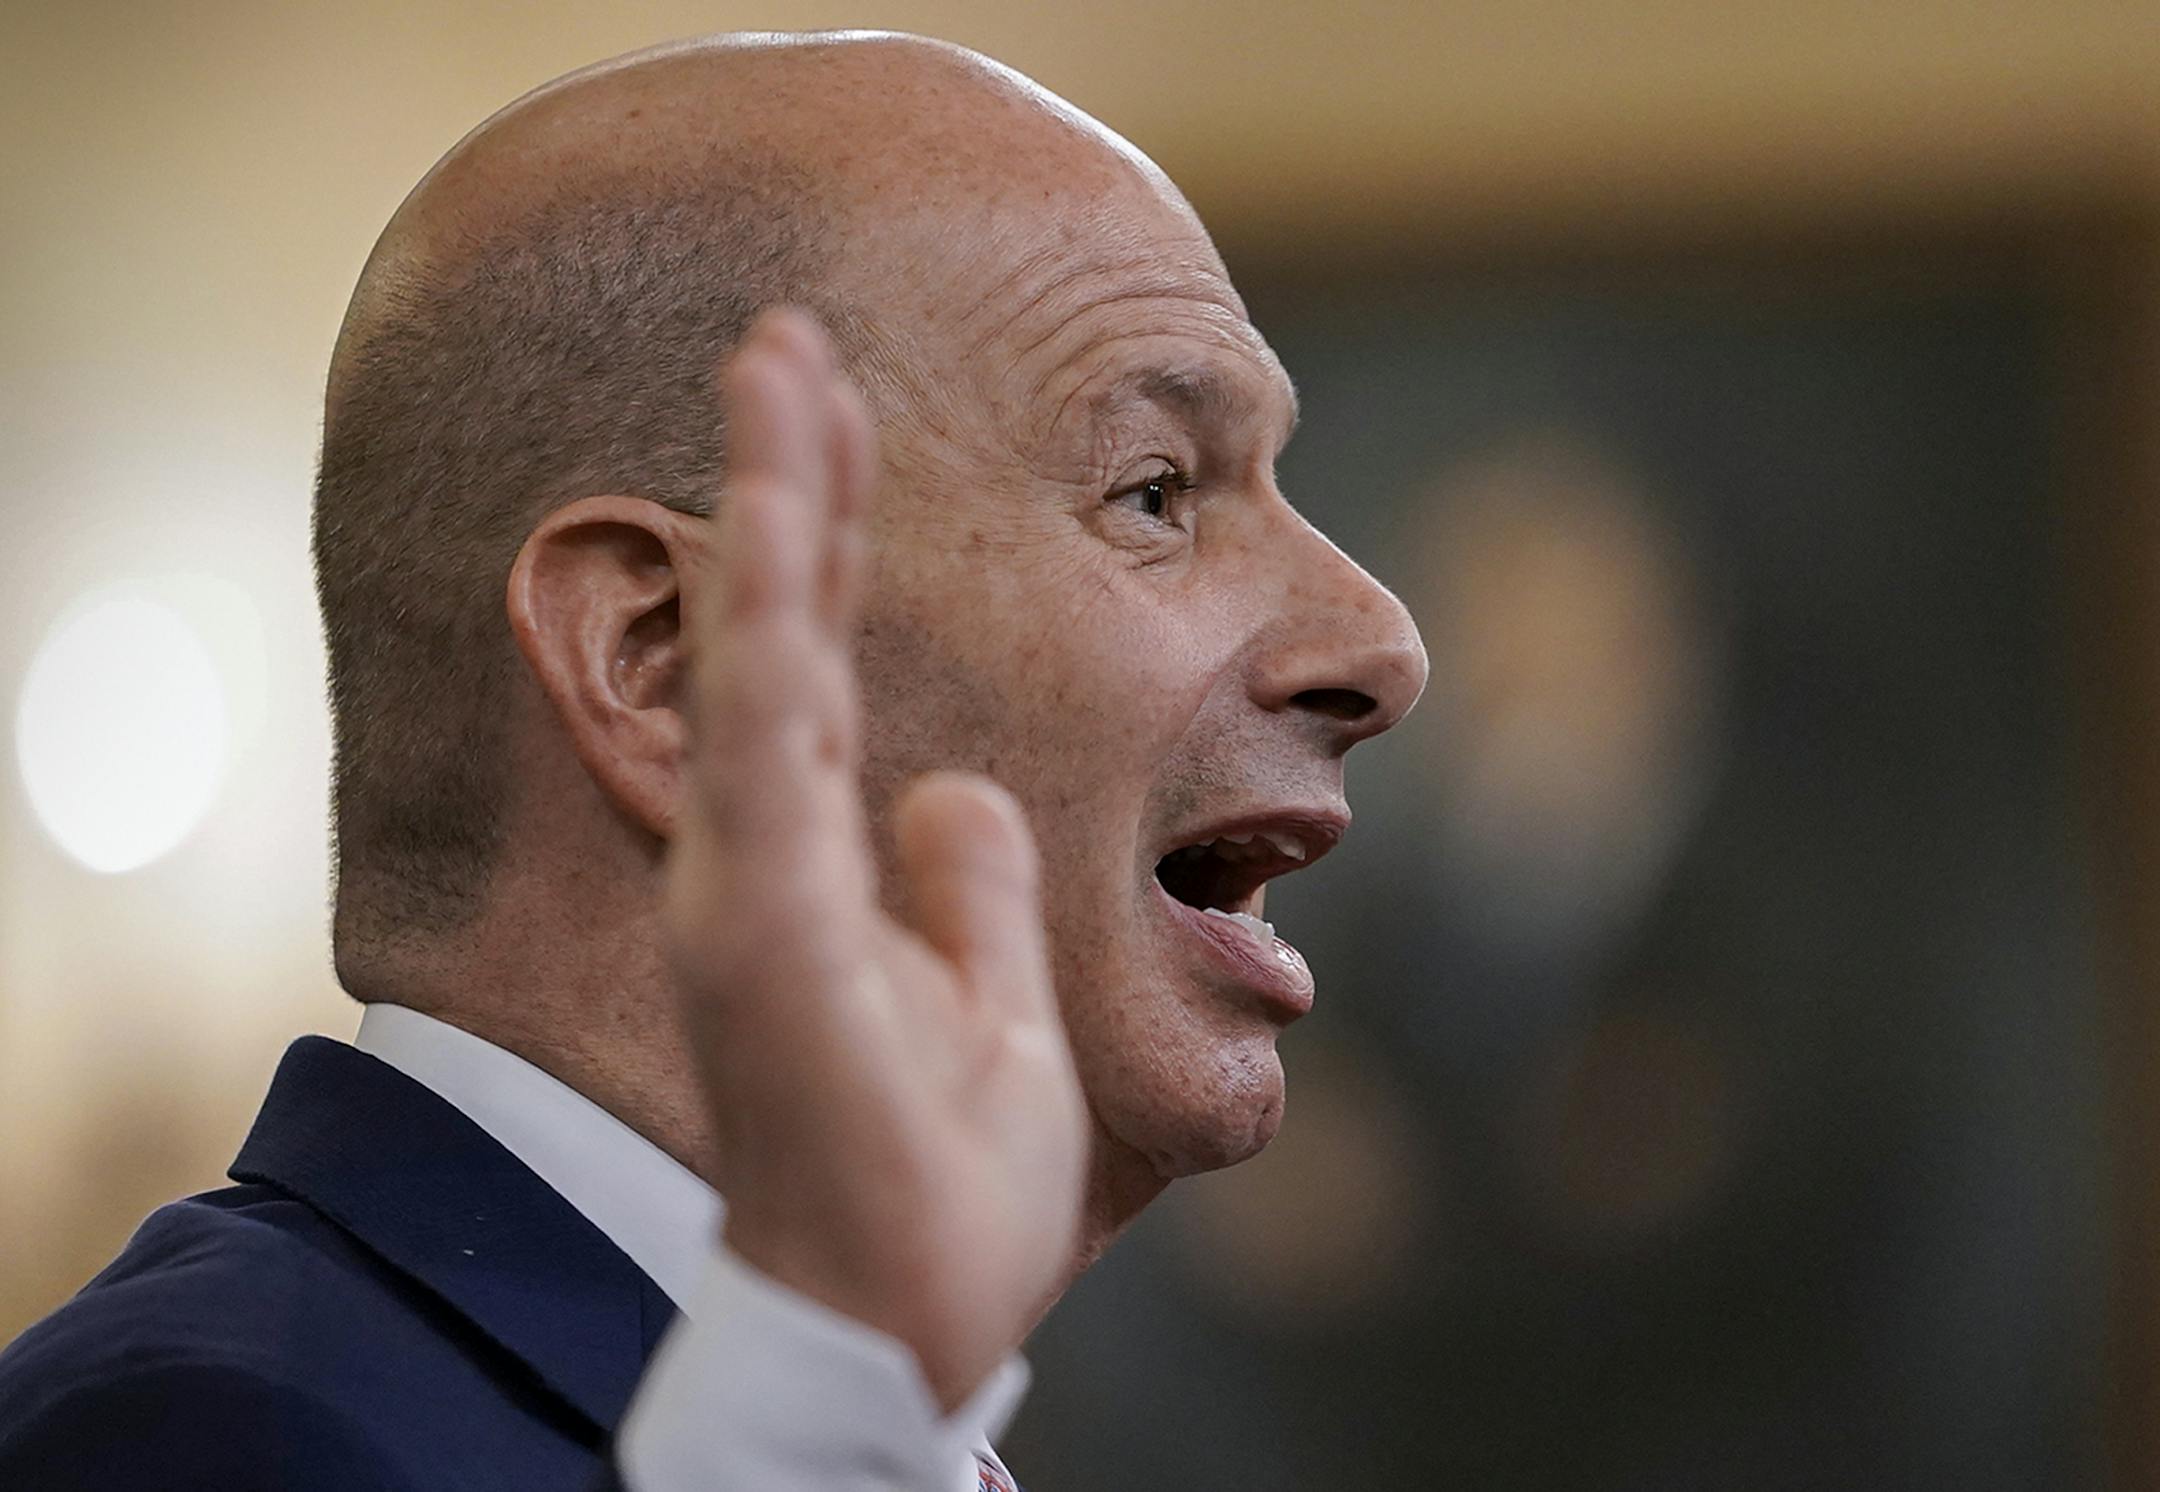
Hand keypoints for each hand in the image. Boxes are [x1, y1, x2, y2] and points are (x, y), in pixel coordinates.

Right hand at [663, 309, 1087, 1410]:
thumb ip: (968, 889)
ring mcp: (757, 885)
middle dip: (791, 484)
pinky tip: (773, 515)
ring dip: (770, 510)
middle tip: (789, 339)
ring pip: (760, 660)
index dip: (828, 543)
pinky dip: (767, 630)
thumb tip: (965, 793)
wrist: (901, 1318)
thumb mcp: (994, 1002)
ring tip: (777, 368)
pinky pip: (770, 752)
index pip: (824, 667)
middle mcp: (770, 858)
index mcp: (824, 867)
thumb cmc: (937, 1184)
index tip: (837, 413)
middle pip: (783, 635)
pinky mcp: (766, 927)